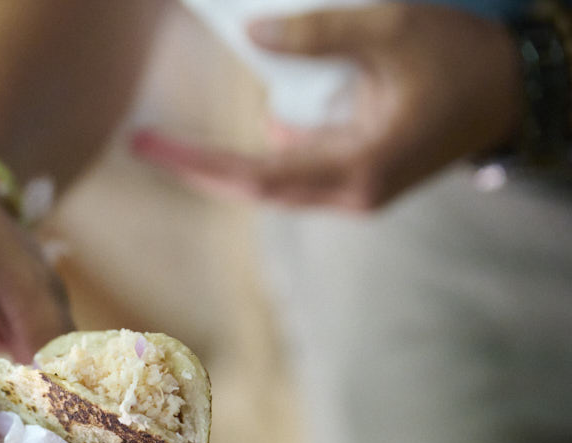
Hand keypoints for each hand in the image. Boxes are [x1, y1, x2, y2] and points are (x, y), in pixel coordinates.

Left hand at [132, 3, 522, 209]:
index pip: (258, 175)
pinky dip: (268, 144)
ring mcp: (353, 189)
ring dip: (229, 158)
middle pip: (256, 185)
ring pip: (273, 177)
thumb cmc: (461, 61)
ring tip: (176, 142)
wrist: (515, 91)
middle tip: (145, 141)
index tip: (150, 147)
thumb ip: (319, 34)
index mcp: (356, 170)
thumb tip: (253, 36)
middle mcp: (350, 192)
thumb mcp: (390, 31)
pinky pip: (296, 163)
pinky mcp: (355, 175)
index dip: (199, 162)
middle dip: (199, 164)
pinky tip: (257, 121)